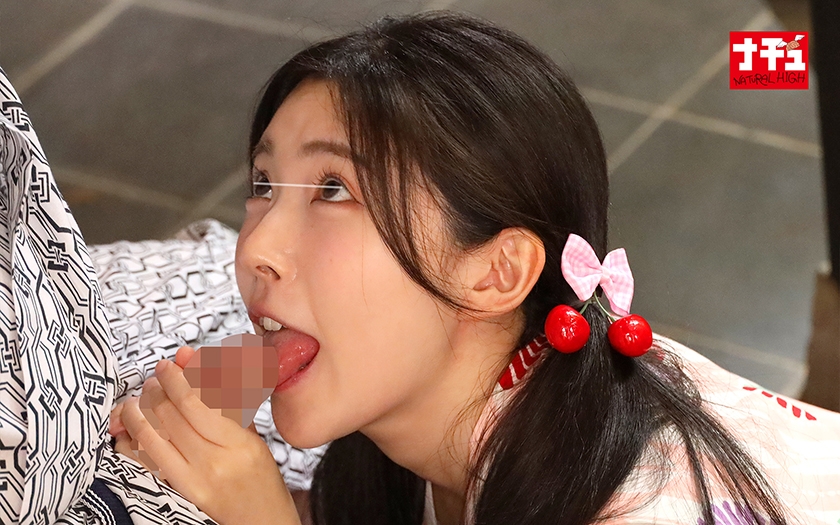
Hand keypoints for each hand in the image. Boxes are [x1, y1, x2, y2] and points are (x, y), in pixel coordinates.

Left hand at [114, 348, 299, 524]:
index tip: (168, 365)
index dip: (177, 380)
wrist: (262, 522)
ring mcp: (194, 481)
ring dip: (138, 414)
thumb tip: (194, 362)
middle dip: (155, 391)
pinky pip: (145, 464)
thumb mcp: (253, 437)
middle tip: (153, 380)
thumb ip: (225, 400)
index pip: (197, 403)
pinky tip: (131, 432)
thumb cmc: (261, 478)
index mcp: (239, 442)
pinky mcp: (178, 495)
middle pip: (171, 417)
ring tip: (137, 401)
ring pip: (153, 438)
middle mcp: (214, 462)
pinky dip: (131, 444)